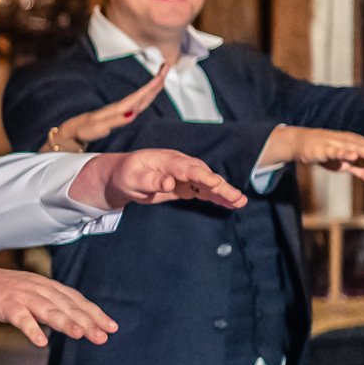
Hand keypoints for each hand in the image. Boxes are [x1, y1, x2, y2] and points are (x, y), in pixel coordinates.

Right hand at [0, 261, 116, 347]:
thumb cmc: (3, 293)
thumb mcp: (32, 293)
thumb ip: (52, 305)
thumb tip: (77, 321)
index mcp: (47, 286)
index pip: (76, 300)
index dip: (94, 313)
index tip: (111, 327)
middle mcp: (38, 288)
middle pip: (66, 305)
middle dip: (87, 321)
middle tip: (103, 337)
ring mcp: (22, 295)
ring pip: (48, 309)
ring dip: (65, 322)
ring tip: (80, 335)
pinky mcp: (5, 305)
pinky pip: (20, 318)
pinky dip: (31, 329)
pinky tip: (41, 342)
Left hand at [44, 61, 168, 152]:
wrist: (73, 132)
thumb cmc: (84, 131)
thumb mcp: (99, 127)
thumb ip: (115, 120)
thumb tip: (133, 113)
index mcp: (119, 109)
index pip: (139, 96)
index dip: (152, 86)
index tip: (162, 74)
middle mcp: (121, 108)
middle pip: (143, 93)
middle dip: (156, 81)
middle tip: (167, 66)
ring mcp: (120, 110)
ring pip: (141, 97)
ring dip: (152, 87)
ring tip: (162, 76)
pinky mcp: (118, 114)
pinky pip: (136, 103)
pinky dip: (145, 97)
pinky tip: (148, 94)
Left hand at [75, 148, 245, 210]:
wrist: (123, 176)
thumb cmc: (126, 175)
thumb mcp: (133, 178)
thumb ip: (151, 180)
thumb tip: (169, 182)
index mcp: (166, 160)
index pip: (187, 168)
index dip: (202, 175)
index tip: (215, 182)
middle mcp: (179, 165)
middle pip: (203, 175)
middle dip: (220, 186)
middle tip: (236, 197)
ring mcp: (184, 175)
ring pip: (207, 183)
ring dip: (223, 192)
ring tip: (240, 202)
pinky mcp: (186, 186)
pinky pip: (204, 191)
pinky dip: (217, 197)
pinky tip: (231, 203)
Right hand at [271, 126, 363, 186]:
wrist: (300, 143)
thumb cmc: (326, 152)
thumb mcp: (346, 165)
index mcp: (357, 144)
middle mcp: (349, 141)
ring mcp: (336, 144)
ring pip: (355, 147)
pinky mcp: (323, 148)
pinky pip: (335, 151)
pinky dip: (344, 152)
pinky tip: (352, 156)